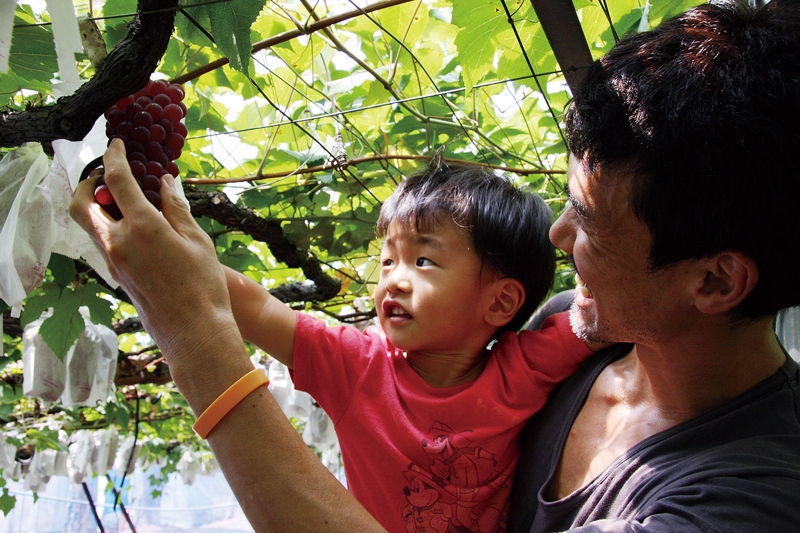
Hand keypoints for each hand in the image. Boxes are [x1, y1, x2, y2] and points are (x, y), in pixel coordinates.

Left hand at [69, 139, 242, 390]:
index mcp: (141, 227)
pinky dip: (107, 223)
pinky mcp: (117, 274)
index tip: (117, 144)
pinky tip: (132, 222)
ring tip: (120, 196)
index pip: (116, 181)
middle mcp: (118, 242)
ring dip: (95, 204)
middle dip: (87, 182)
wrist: (194, 330)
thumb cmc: (203, 286)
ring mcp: (113, 261)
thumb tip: (165, 182)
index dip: (114, 157)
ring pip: (88, 223)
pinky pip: (101, 240)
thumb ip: (177, 208)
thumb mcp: (197, 240)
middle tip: (105, 172)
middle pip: (81, 203)